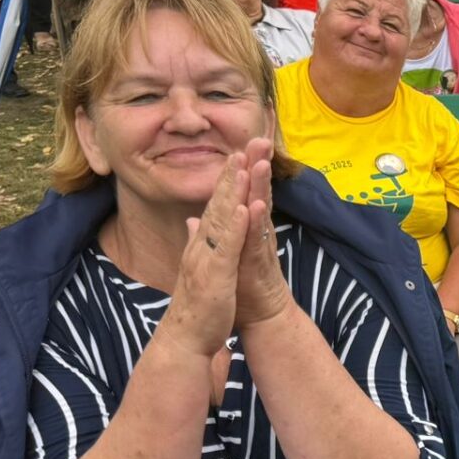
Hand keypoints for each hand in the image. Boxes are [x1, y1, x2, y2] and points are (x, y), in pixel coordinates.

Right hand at [161, 151, 248, 359]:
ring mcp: (207, 259)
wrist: (186, 340)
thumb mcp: (200, 267)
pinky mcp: (216, 275)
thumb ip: (197, 241)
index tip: (237, 155)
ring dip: (232, 191)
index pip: (215, 206)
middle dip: (231, 174)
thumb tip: (193, 220)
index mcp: (202, 244)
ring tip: (242, 164)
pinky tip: (244, 208)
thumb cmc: (198, 306)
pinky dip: (236, 227)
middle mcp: (202, 246)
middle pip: (217, 203)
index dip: (226, 181)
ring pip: (222, 219)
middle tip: (242, 145)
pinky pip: (227, 247)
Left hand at [230, 137, 292, 328]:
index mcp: (242, 230)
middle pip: (256, 194)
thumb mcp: (222, 257)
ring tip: (261, 162)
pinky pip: (257, 240)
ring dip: (261, 187)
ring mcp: (258, 247)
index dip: (240, 171)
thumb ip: (213, 233)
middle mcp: (254, 234)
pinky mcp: (259, 264)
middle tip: (261, 140)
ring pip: (260, 211)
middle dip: (257, 167)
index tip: (240, 145)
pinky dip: (258, 222)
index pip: (241, 194)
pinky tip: (258, 205)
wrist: (261, 318)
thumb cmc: (243, 288)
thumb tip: (197, 217)